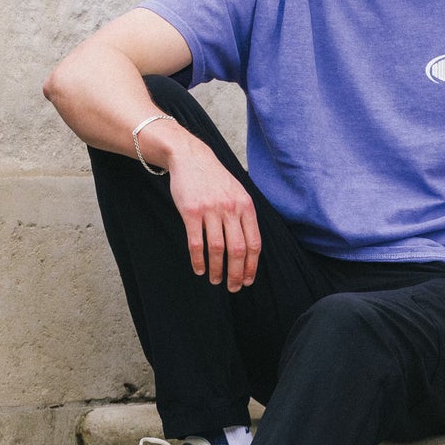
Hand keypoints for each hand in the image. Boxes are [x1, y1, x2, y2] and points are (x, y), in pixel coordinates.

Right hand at [163, 131, 260, 291]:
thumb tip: (250, 246)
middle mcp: (231, 209)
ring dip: (217, 270)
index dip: (252, 265)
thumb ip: (244, 215)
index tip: (249, 280)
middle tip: (233, 287)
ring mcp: (211, 210)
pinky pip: (196, 243)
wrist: (190, 157)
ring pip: (217, 249)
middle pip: (237, 250)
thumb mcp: (238, 191)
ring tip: (215, 280)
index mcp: (246, 206)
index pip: (254, 243)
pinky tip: (199, 269)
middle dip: (237, 273)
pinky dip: (198, 260)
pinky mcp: (191, 212)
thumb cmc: (214, 178)